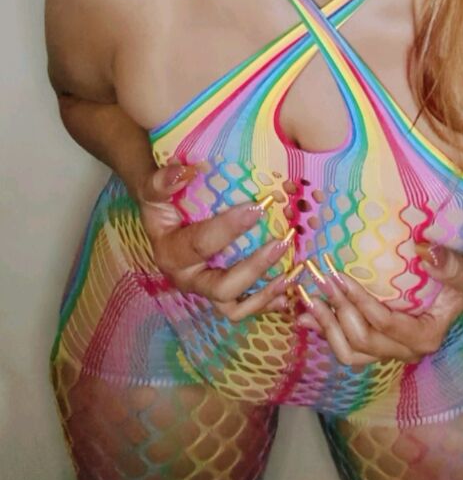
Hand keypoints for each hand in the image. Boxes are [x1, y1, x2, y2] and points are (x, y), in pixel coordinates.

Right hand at [134, 159, 294, 319]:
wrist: (166, 215)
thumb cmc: (165, 199)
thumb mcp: (155, 187)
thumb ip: (163, 181)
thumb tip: (184, 171)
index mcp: (170, 253)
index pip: (201, 244)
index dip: (230, 228)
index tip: (260, 206)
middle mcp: (186, 278)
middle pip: (220, 287)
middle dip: (255, 267)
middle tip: (282, 242)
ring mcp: (205, 290)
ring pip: (234, 307)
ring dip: (265, 293)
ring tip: (292, 273)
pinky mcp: (222, 295)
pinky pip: (244, 308)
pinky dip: (267, 302)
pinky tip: (288, 294)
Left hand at [295, 245, 462, 366]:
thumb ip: (449, 265)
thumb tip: (424, 251)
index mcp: (425, 337)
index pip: (385, 323)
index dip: (359, 302)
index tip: (339, 275)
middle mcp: (407, 351)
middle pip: (363, 341)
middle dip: (338, 311)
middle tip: (322, 280)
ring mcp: (391, 350)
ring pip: (351, 352)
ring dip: (327, 328)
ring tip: (309, 301)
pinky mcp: (379, 344)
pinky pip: (349, 348)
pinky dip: (327, 333)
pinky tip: (307, 317)